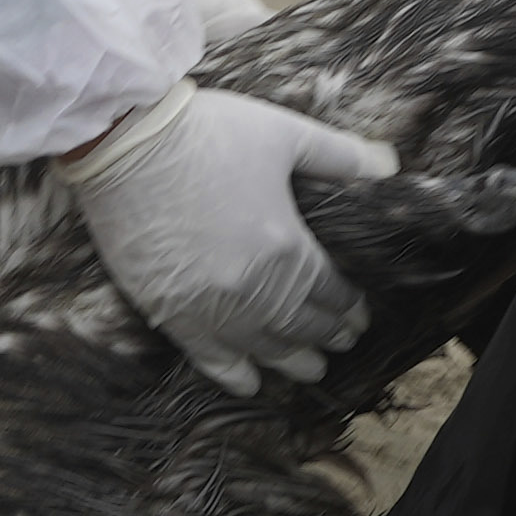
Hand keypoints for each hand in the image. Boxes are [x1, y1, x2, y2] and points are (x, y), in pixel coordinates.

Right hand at [63, 81, 399, 391]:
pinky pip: (210, 358)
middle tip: (343, 341)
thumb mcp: (284, 134)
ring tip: (311, 367)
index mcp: (286, 247)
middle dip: (329, 335)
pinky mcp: (169, 312)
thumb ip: (340, 156)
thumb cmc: (207, 132)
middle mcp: (253, 288)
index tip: (360, 314)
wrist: (125, 143)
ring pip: (264, 348)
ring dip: (292, 361)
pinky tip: (251, 382)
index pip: (332, 291)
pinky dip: (233, 374)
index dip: (351, 305)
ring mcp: (210, 306)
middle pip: (303, 325)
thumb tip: (391, 165)